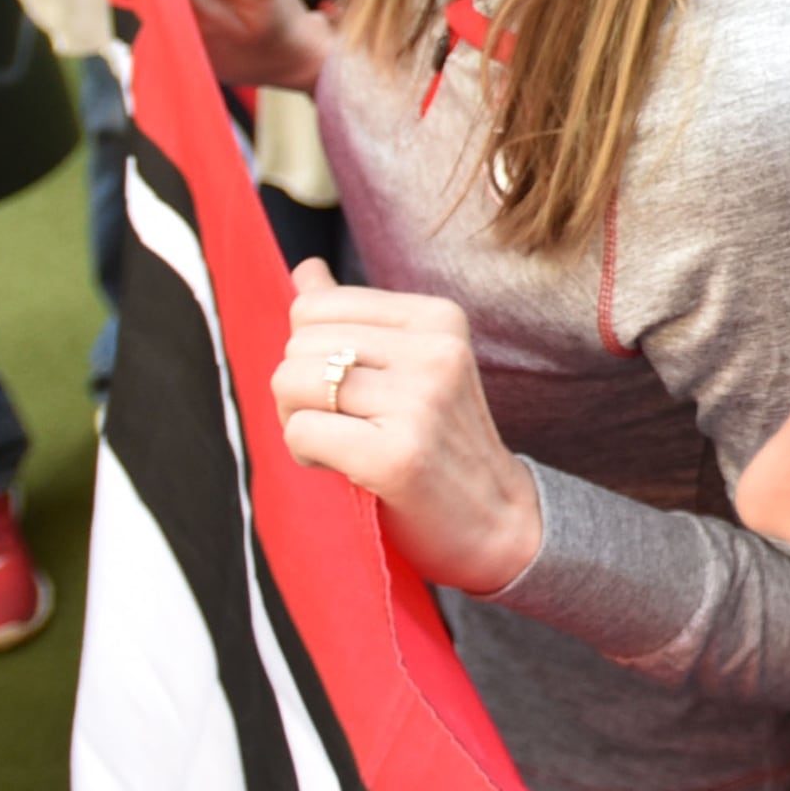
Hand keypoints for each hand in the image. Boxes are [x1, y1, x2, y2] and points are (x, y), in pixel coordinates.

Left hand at [272, 266, 542, 595]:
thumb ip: (355, 317)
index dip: (310, 352)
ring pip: (291, 383)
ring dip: (298, 423)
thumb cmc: (440, 442)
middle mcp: (435, 350)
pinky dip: (306, 455)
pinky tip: (345, 469)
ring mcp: (420, 401)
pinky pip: (301, 432)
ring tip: (344, 444)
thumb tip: (305, 270)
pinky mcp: (398, 455)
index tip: (350, 390)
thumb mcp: (409, 366)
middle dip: (299, 391)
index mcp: (438, 317)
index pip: (314, 306)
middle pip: (297, 345)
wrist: (498, 520)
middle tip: (344, 425)